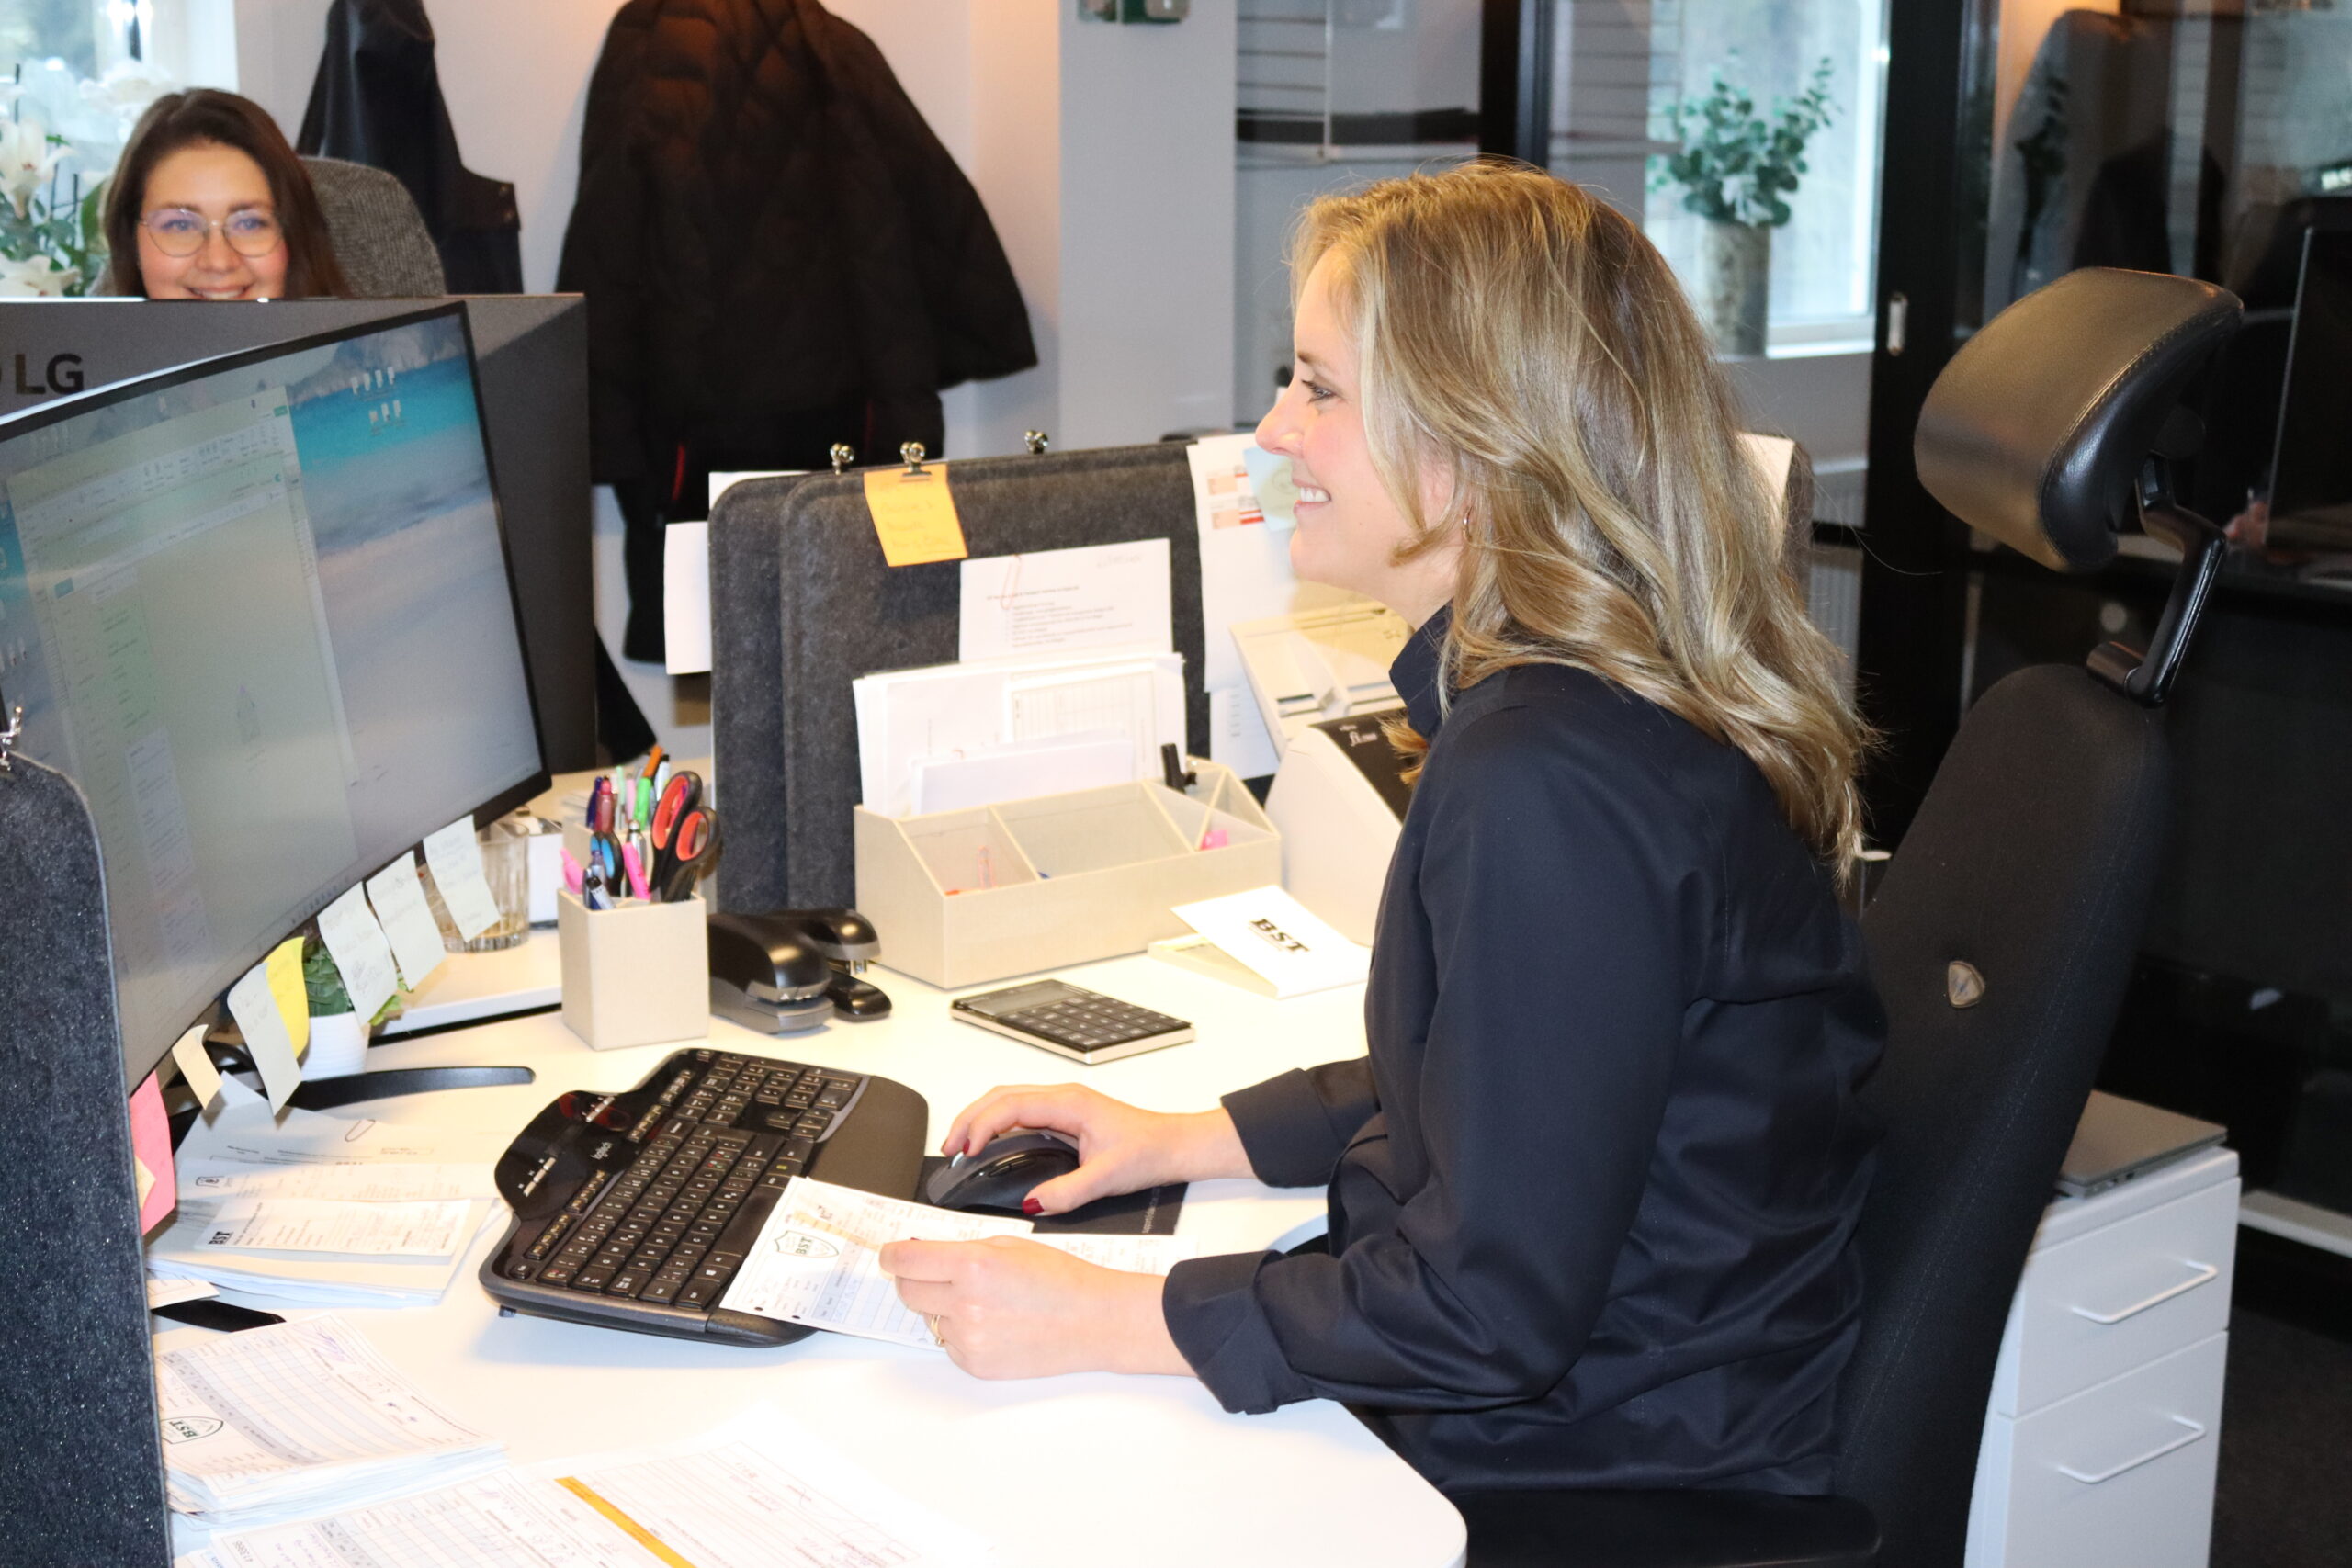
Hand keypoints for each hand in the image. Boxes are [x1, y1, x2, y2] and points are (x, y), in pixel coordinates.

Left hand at [880, 1236, 1190, 1378]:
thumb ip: (963, 1250)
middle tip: (938, 1273)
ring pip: (928, 1317)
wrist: (1094, 1322)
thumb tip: (925, 1254)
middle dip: (915, 1278)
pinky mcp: (975, 1364)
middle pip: (907, 1290)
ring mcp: (969, 1338)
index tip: (890, 1254)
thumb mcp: (1010, 1245)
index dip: (892, 1255)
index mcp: (973, 1265)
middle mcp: (965, 1303)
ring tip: (984, 1301)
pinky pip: (948, 1343)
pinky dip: (961, 1331)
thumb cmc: (1061, 1279)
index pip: (905, 1260)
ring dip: (942, 1306)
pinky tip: (994, 1323)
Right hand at [942, 1084, 1250, 1214]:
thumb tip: (1033, 1201)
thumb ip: (1068, 1191)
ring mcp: (1062, 1105)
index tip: (966, 1149)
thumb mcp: (1108, 1177)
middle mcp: (1062, 1098)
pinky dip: (997, 1124)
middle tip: (950, 1146)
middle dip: (970, 1117)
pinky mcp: (1064, 1116)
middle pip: (1001, 1096)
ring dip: (981, 1118)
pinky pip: (1021, 1112)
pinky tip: (989, 1143)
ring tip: (960, 1144)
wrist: (1174, 1145)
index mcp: (1069, 1104)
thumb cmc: (1149, 1150)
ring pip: (1008, 1100)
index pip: (1011, 1106)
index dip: (982, 1125)